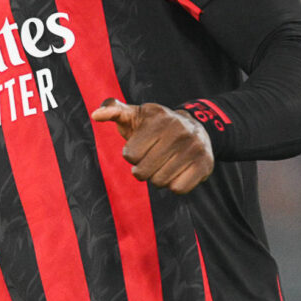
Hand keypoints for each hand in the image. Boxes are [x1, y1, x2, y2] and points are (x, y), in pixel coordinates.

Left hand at [91, 98, 213, 193]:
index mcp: (159, 118)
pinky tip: (177, 170)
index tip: (142, 146)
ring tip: (165, 163)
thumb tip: (95, 114)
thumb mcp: (135, 115)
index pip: (130, 155)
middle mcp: (180, 131)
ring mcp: (195, 148)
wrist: (196, 128)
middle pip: (144, 172)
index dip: (132, 155)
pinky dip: (174, 185)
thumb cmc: (155, 126)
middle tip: (152, 158)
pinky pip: (178, 189)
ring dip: (157, 178)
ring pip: (160, 182)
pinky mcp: (205, 165)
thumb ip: (114, 111)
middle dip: (143, 169)